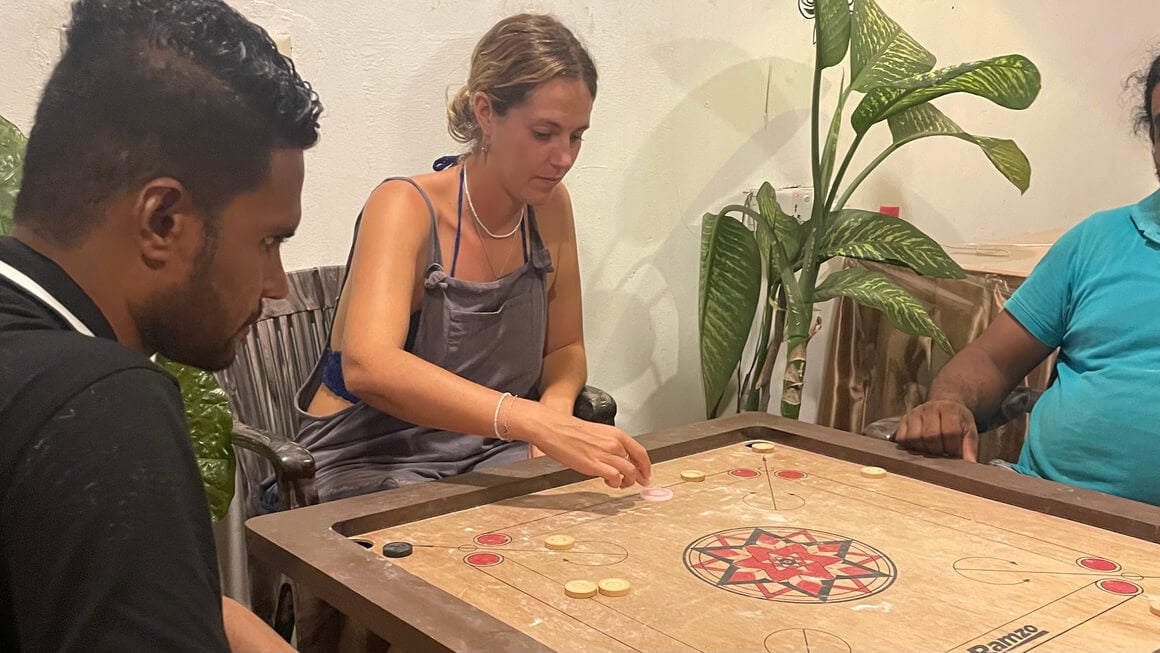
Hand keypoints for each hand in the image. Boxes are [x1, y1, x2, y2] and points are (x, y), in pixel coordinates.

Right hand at [509, 399, 651, 488]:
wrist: (553, 428)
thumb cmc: (569, 430)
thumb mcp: (597, 433)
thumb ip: (609, 444)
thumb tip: (617, 457)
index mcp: (616, 434)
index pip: (640, 452)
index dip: (646, 466)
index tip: (646, 474)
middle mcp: (614, 443)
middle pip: (636, 464)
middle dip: (638, 477)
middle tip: (637, 483)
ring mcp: (606, 454)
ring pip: (629, 472)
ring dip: (626, 481)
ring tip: (618, 484)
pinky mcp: (595, 465)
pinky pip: (615, 477)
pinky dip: (614, 482)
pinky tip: (607, 481)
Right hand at [894, 400, 978, 461]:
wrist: (944, 406)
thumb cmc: (957, 421)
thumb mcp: (968, 430)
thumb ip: (970, 446)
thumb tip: (970, 463)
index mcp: (949, 409)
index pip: (949, 432)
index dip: (953, 448)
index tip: (955, 454)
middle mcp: (930, 408)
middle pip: (930, 436)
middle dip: (938, 450)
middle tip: (943, 454)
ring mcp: (914, 413)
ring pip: (914, 438)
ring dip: (923, 450)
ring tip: (932, 451)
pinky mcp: (903, 420)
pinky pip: (902, 438)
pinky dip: (910, 447)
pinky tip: (920, 447)